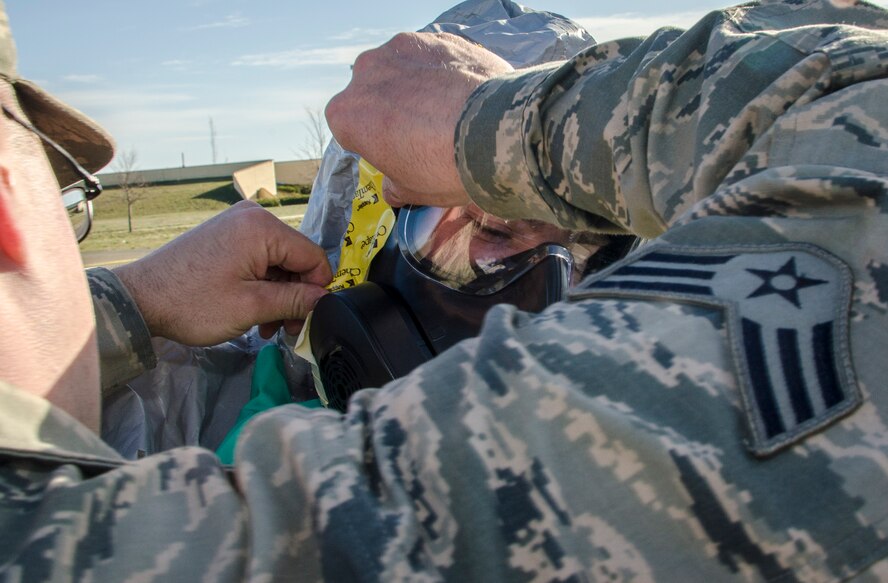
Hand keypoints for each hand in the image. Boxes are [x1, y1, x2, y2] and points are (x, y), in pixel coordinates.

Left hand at [113, 201, 331, 344]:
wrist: (140, 300)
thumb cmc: (190, 302)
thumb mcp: (251, 307)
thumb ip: (295, 301)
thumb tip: (324, 300)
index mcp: (261, 227)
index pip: (312, 255)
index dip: (317, 289)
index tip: (309, 318)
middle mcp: (251, 217)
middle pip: (295, 259)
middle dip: (295, 295)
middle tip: (286, 329)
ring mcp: (236, 225)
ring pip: (278, 263)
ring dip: (278, 295)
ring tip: (266, 326)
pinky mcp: (226, 237)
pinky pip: (259, 260)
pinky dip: (261, 286)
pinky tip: (253, 312)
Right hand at [326, 32, 512, 207]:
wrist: (497, 133)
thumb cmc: (445, 167)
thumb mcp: (412, 192)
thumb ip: (394, 185)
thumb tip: (394, 186)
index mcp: (347, 114)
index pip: (350, 127)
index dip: (373, 140)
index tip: (395, 151)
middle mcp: (367, 72)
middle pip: (373, 92)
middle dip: (392, 108)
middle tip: (424, 132)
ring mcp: (402, 49)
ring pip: (403, 70)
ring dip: (417, 86)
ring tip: (448, 111)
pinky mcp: (438, 38)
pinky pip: (435, 58)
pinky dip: (445, 72)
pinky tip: (466, 94)